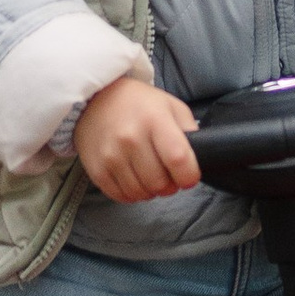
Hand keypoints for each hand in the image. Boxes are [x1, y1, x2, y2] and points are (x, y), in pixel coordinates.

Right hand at [74, 75, 199, 201]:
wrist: (96, 99)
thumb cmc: (139, 104)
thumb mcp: (171, 106)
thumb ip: (188, 130)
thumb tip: (198, 158)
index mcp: (154, 120)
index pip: (178, 159)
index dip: (188, 176)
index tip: (188, 177)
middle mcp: (130, 138)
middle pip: (159, 182)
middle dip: (169, 185)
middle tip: (167, 175)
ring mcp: (111, 155)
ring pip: (141, 193)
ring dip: (150, 191)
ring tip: (149, 175)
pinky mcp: (97, 169)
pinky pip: (121, 196)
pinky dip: (132, 194)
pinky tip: (134, 179)